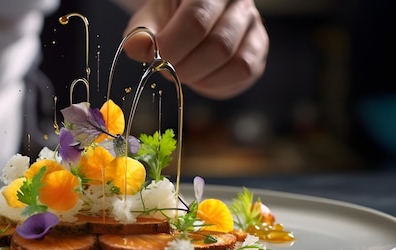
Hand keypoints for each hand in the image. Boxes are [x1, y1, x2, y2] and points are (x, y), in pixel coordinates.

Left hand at [122, 0, 268, 98]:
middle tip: (169, 70)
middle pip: (218, 45)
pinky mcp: (258, 47)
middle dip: (187, 67)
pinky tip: (202, 78)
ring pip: (235, 61)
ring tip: (184, 72)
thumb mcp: (151, 20)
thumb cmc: (169, 19)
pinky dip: (218, 83)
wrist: (189, 20)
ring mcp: (252, 22)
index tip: (156, 57)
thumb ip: (142, 33)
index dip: (173, 47)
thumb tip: (137, 47)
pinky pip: (243, 72)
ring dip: (202, 77)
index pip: (196, 20)